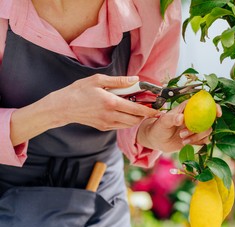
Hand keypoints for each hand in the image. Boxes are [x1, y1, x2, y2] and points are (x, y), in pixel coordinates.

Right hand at [10, 74, 158, 145]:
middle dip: (144, 114)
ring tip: (137, 108)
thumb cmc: (79, 91)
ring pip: (129, 124)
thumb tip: (136, 79)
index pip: (137, 109)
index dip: (150, 110)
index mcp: (111, 103)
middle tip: (148, 106)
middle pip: (136, 119)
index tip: (158, 110)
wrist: (63, 107)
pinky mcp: (103, 128)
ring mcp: (107, 124)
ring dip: (136, 118)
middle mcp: (111, 116)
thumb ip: (119, 81)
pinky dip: (126, 121)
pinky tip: (124, 112)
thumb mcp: (98, 80)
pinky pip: (120, 126)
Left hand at [137, 101, 221, 152]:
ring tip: (182, 139)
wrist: (157, 140)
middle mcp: (195, 116)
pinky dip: (197, 143)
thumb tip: (181, 118)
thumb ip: (172, 118)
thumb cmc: (159, 127)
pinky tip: (185, 143)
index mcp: (188, 108)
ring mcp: (196, 127)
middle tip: (184, 133)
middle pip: (209, 119)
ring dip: (197, 136)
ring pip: (207, 131)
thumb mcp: (163, 121)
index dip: (214, 107)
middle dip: (200, 128)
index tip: (217, 114)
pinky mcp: (196, 137)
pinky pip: (204, 140)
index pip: (205, 104)